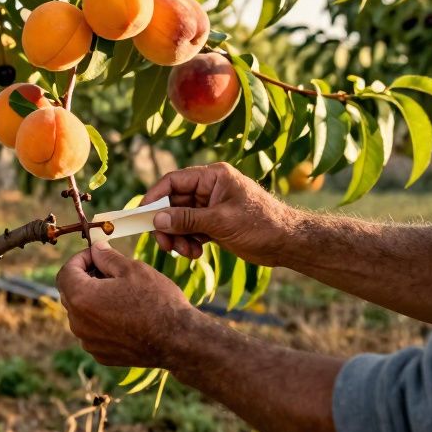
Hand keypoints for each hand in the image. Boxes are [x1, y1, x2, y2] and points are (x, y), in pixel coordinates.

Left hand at [56, 246, 198, 368]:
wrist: (179, 340)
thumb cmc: (157, 301)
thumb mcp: (132, 269)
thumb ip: (106, 257)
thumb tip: (95, 249)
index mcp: (81, 298)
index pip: (66, 272)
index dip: (80, 259)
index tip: (97, 255)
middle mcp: (78, 323)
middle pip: (71, 293)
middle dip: (86, 278)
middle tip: (109, 271)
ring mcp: (89, 342)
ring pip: (81, 313)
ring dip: (94, 300)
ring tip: (120, 293)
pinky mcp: (101, 355)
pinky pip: (93, 332)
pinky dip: (102, 321)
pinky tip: (124, 315)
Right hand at [141, 163, 299, 266]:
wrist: (289, 243)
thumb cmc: (261, 224)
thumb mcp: (221, 222)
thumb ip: (187, 219)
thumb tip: (158, 219)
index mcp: (213, 177)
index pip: (173, 181)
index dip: (154, 197)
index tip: (142, 215)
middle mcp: (210, 189)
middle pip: (173, 203)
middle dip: (168, 224)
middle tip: (166, 244)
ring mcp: (211, 206)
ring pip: (180, 219)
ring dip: (178, 237)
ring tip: (187, 253)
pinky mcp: (215, 224)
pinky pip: (191, 230)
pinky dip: (189, 242)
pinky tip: (196, 253)